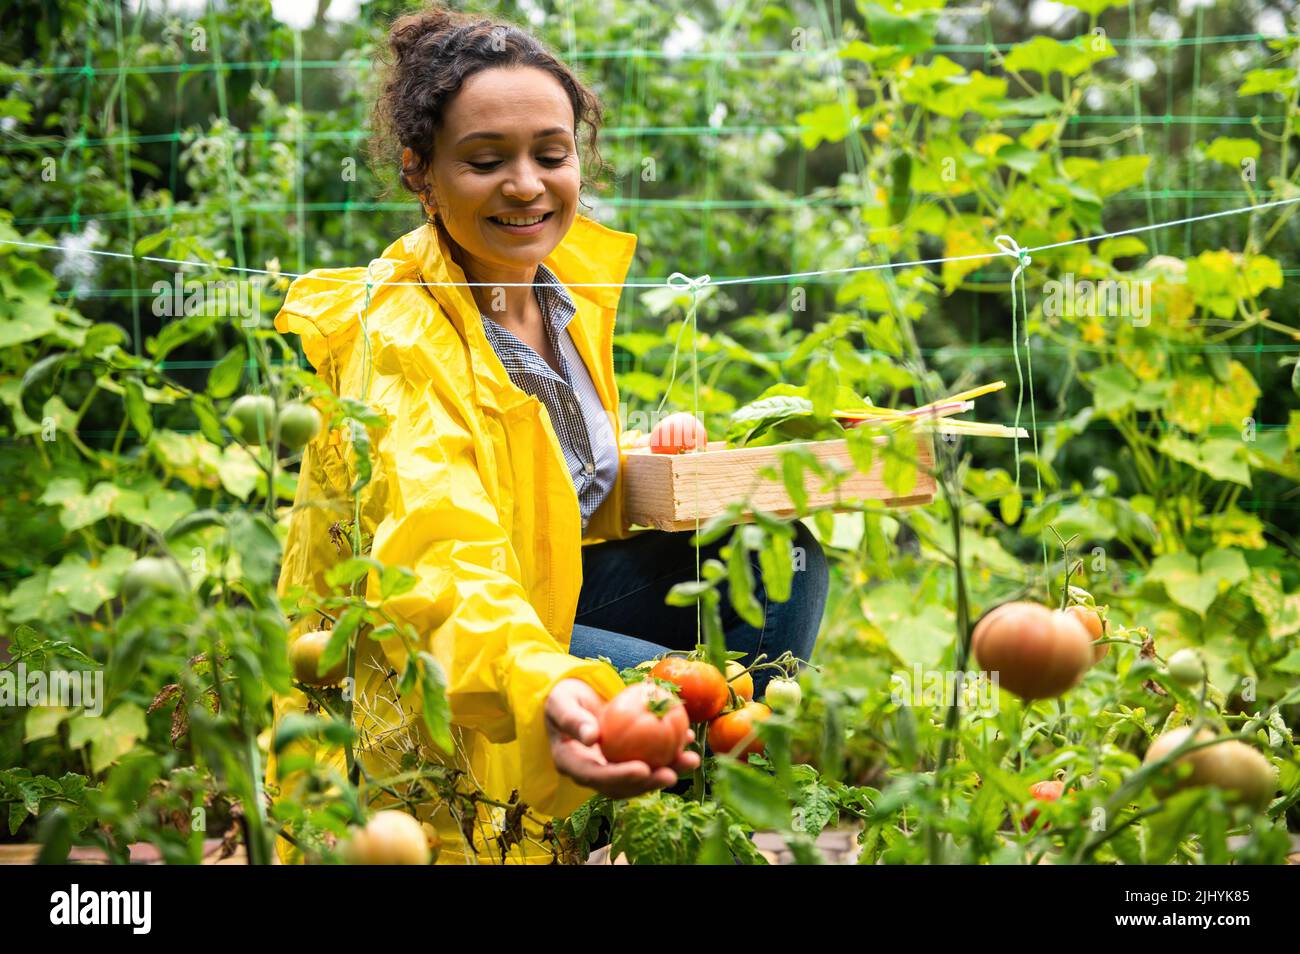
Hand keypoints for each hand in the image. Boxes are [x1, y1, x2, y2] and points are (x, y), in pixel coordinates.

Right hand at [545, 678, 699, 798]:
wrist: (571, 699)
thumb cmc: (563, 697)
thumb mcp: (561, 702)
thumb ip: (572, 719)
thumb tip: (591, 737)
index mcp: (571, 763)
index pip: (596, 777)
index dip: (620, 777)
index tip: (643, 769)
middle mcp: (591, 772)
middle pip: (622, 785)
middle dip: (650, 783)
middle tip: (672, 774)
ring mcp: (610, 768)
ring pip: (640, 778)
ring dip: (667, 771)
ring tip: (691, 759)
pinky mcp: (625, 759)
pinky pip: (649, 760)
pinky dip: (669, 753)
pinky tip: (688, 738)